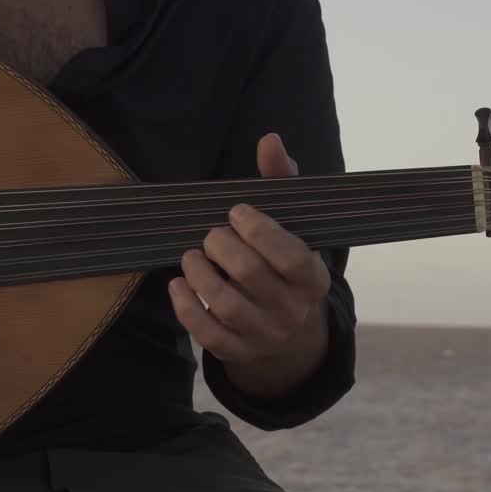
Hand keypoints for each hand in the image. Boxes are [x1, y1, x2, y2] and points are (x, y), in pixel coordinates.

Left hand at [167, 133, 330, 395]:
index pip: (289, 254)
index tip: (235, 212)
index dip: (258, 229)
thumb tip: (269, 139)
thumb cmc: (284, 266)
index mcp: (313, 278)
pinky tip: (177, 284)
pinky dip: (185, 307)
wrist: (290, 336)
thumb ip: (280, 183)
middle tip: (211, 235)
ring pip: (225, 305)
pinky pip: (207, 333)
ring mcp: (264, 335)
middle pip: (250, 274)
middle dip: (221, 246)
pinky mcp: (236, 352)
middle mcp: (292, 310)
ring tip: (192, 255)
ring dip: (200, 274)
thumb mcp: (293, 227)